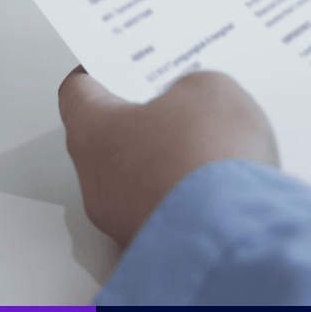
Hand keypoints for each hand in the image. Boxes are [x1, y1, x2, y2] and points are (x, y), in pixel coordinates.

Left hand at [58, 67, 278, 246]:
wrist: (234, 238)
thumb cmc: (205, 163)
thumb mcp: (209, 90)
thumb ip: (191, 86)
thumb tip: (193, 98)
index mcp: (92, 131)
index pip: (76, 91)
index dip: (97, 71)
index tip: (112, 63)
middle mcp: (96, 181)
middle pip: (108, 137)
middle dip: (141, 117)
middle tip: (174, 99)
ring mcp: (121, 220)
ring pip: (138, 178)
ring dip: (166, 161)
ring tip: (211, 143)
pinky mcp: (154, 248)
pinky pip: (165, 210)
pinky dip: (186, 195)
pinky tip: (221, 182)